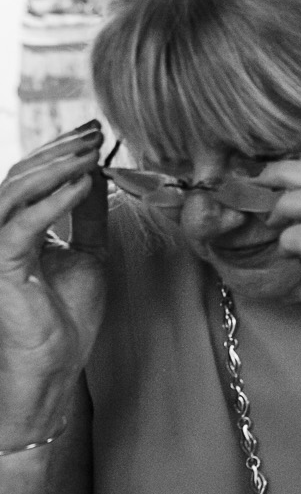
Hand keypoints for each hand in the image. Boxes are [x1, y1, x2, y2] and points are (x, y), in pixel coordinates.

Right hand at [0, 122, 108, 441]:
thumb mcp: (88, 252)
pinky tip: (84, 184)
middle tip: (96, 132)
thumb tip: (97, 173)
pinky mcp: (1, 266)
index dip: (60, 150)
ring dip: (57, 167)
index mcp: (12, 227)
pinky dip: (54, 201)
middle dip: (60, 150)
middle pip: (20, 175)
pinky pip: (23, 225)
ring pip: (15, 191)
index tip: (95, 130)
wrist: (55, 363)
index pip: (29, 176)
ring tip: (93, 153)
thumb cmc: (68, 315)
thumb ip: (86, 214)